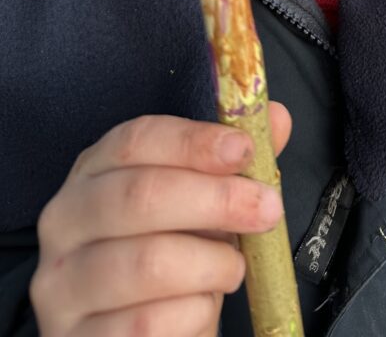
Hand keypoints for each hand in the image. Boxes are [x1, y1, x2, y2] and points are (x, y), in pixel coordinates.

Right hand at [30, 105, 291, 336]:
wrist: (139, 329)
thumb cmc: (171, 249)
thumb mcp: (201, 200)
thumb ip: (234, 162)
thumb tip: (277, 118)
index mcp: (94, 171)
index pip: (136, 140)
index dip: (193, 141)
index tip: (244, 149)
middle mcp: (65, 220)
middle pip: (140, 195)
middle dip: (216, 199)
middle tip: (268, 209)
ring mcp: (61, 283)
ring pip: (148, 263)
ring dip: (212, 264)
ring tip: (232, 268)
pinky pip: (147, 323)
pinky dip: (193, 313)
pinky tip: (202, 306)